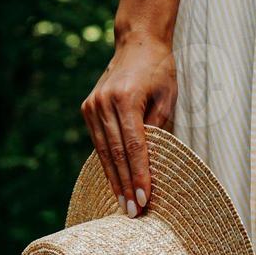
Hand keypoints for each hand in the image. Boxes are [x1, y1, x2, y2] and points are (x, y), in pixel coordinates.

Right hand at [80, 34, 175, 216]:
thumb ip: (159, 127)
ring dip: (114, 180)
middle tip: (133, 212)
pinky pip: (99, 143)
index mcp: (125, 98)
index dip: (138, 174)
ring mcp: (92, 106)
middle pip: (116, 153)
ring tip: (123, 204)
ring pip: (104, 151)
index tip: (143, 198)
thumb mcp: (168, 96)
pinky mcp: (88, 108)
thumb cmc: (160, 69)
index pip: (134, 146)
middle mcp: (104, 103)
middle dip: (125, 185)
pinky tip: (114, 183)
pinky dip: (107, 164)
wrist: (137, 42)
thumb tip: (151, 162)